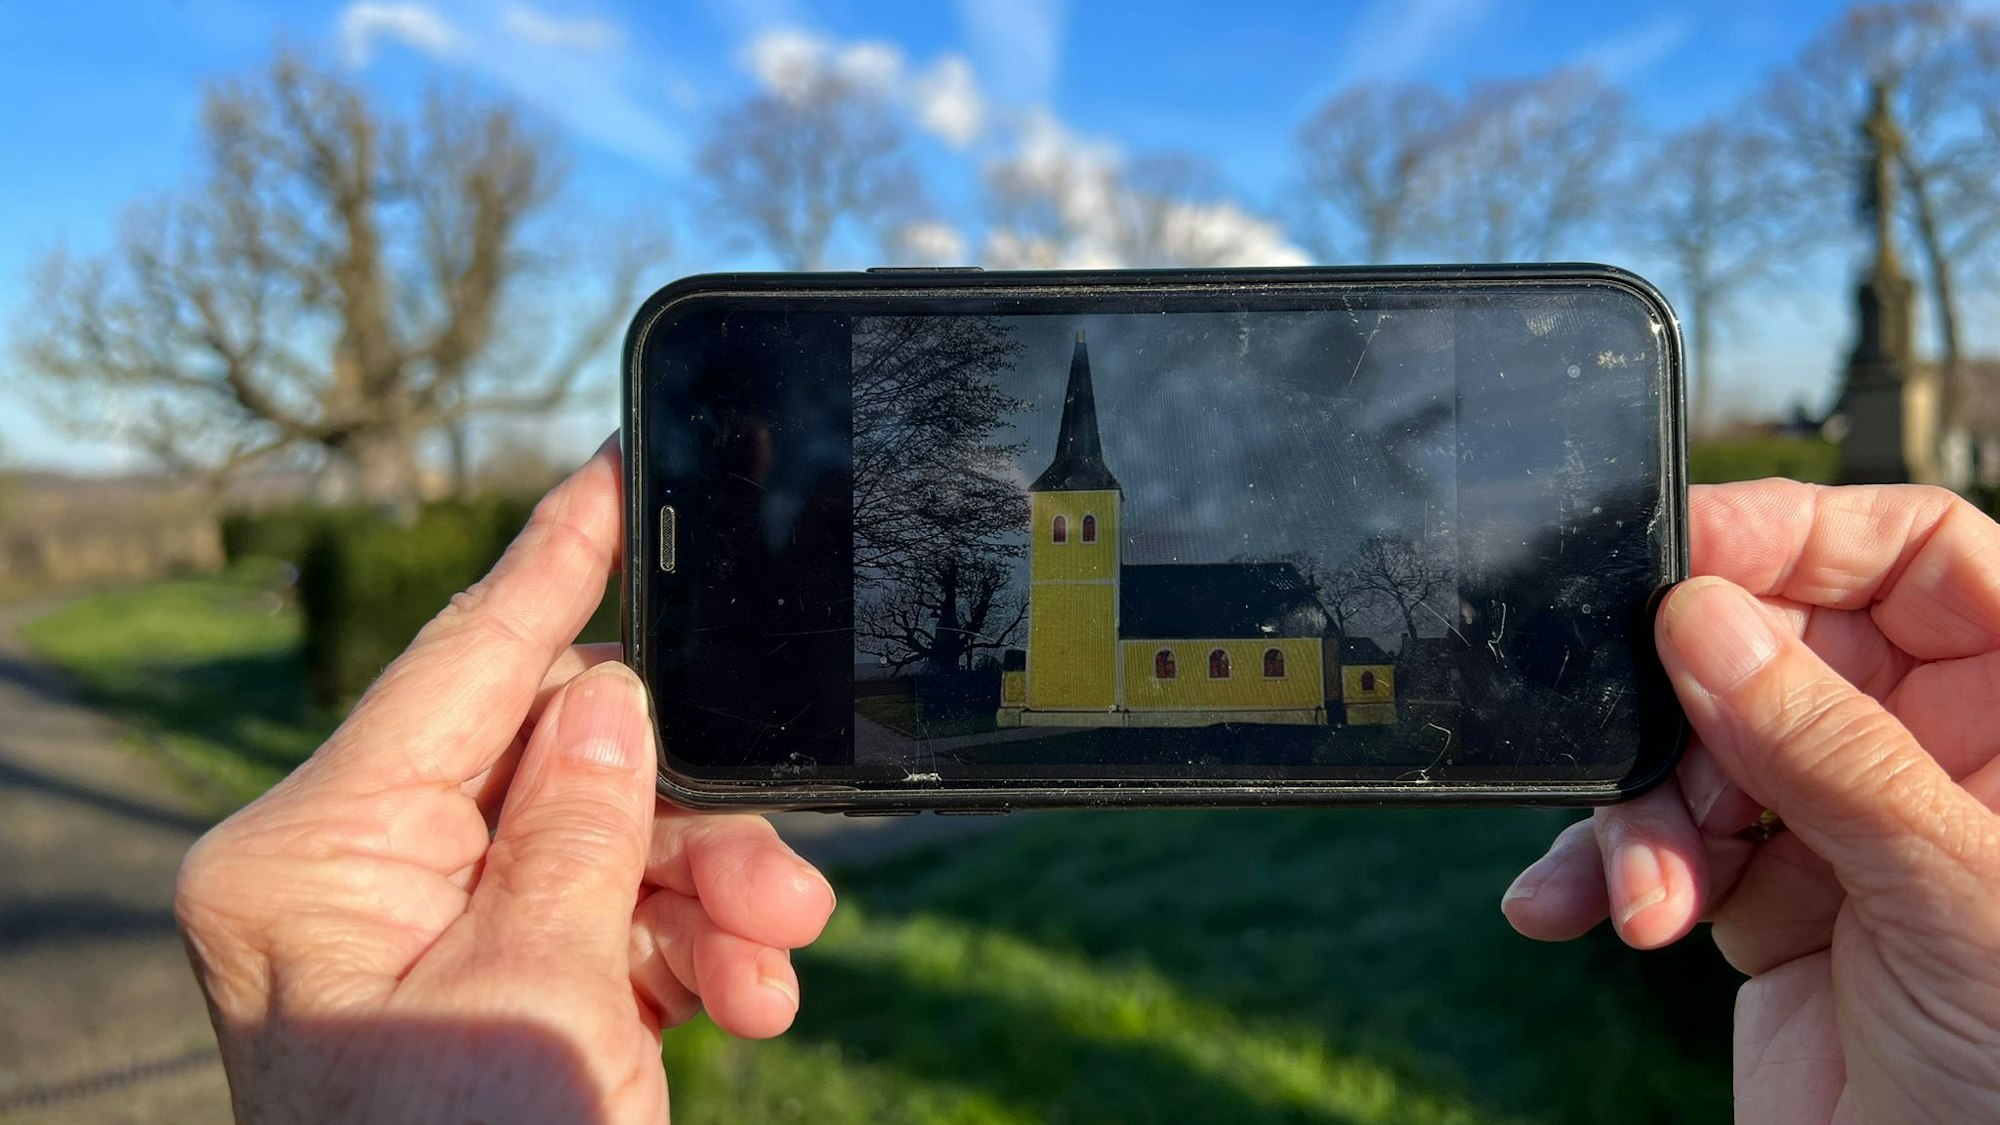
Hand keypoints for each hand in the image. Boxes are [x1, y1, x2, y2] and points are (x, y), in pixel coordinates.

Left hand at [174, 441, 836, 1123]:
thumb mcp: (535, 995)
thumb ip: (581, 825)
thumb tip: (609, 693)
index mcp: (312, 856)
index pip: (458, 663)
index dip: (553, 560)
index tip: (612, 468)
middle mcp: (357, 879)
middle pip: (560, 764)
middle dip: (691, 814)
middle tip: (790, 873)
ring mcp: (429, 936)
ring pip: (607, 845)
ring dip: (714, 896)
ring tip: (781, 965)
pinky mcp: (496, 987)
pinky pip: (609, 923)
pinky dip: (691, 953)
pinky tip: (750, 1002)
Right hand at [1501, 480, 1999, 1122]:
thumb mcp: (1951, 889)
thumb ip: (1825, 745)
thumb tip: (1702, 618)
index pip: (1920, 557)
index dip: (1804, 535)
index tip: (1686, 556)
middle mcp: (1934, 760)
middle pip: (1775, 648)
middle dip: (1688, 709)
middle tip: (1643, 761)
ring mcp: (1847, 835)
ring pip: (1701, 750)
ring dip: (1642, 817)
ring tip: (1645, 896)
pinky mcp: (1771, 910)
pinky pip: (1664, 848)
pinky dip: (1610, 873)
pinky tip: (1577, 908)